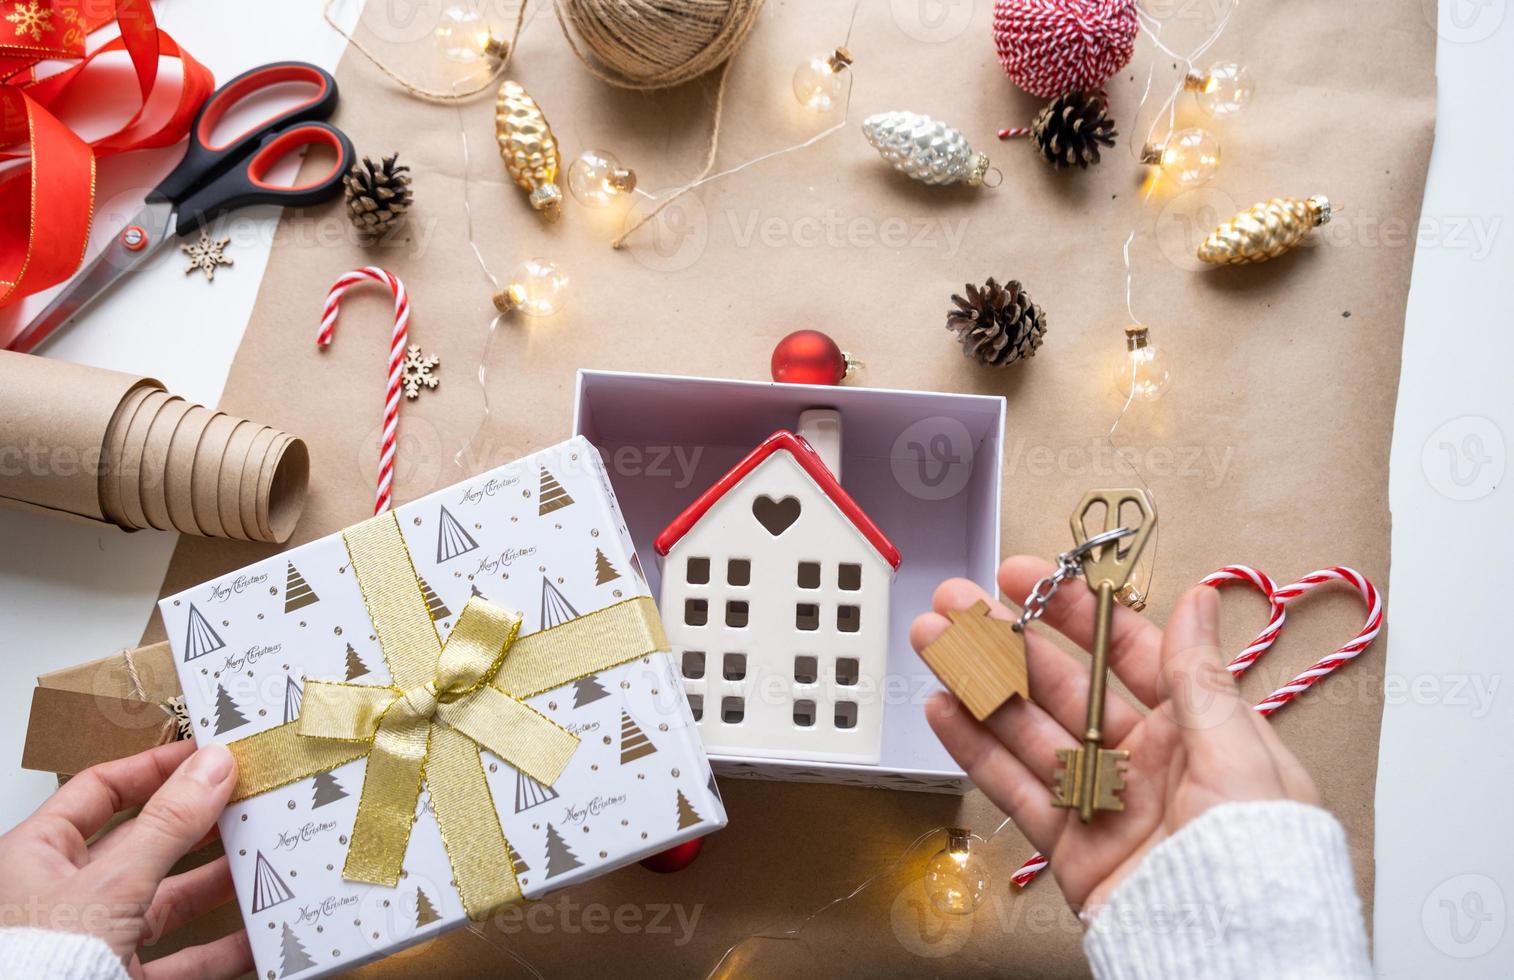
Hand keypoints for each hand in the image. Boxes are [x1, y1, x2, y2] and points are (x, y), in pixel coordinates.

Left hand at [0, 740, 251, 978]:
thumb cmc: (35, 967)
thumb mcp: (111, 884)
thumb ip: (167, 825)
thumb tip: (211, 766)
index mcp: (36, 857)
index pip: (100, 791)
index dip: (154, 768)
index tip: (208, 754)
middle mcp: (64, 897)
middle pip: (144, 844)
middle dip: (200, 824)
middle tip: (249, 799)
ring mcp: (95, 942)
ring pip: (169, 900)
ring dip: (219, 882)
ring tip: (265, 856)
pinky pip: (183, 959)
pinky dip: (224, 946)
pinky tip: (259, 932)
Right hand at [911, 557, 1319, 914]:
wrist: (1237, 951)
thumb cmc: (1260, 855)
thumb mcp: (1238, 750)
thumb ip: (1199, 675)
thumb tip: (1198, 599)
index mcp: (1191, 728)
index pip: (1123, 650)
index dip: (1071, 610)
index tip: (1027, 578)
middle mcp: (1141, 758)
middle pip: (1059, 684)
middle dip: (1005, 639)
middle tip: (956, 604)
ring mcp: (1099, 799)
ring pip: (1025, 729)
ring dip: (976, 682)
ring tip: (933, 644)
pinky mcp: (1069, 845)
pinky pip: (1013, 788)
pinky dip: (973, 749)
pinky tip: (943, 710)